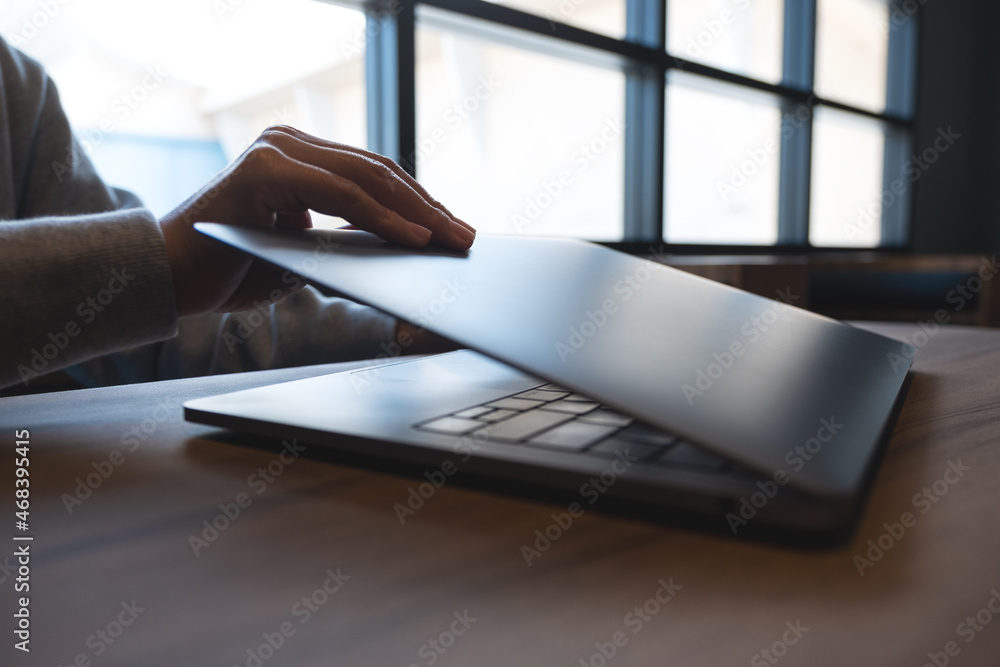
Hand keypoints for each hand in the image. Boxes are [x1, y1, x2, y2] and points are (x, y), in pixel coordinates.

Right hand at [158, 125, 474, 316]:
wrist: (169, 278)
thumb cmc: (232, 268)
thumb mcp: (302, 251)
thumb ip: (342, 237)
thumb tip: (398, 244)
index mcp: (299, 159)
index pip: (373, 175)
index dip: (418, 203)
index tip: (453, 229)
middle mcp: (289, 145)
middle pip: (379, 172)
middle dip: (428, 208)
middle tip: (464, 236)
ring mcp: (277, 151)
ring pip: (367, 178)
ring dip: (416, 213)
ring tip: (449, 239)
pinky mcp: (266, 170)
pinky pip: (341, 194)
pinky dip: (382, 217)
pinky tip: (414, 238)